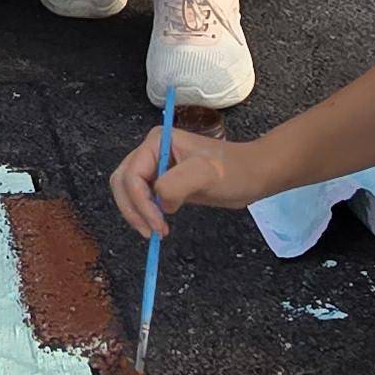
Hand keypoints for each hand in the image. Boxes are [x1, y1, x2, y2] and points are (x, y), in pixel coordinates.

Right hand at [109, 118, 251, 240]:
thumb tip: (159, 202)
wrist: (252, 175)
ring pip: (127, 192)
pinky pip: (141, 198)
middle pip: (122, 182)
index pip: (132, 175)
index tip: (157, 225)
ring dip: (135, 213)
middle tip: (151, 232)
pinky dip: (144, 213)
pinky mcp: (162, 182)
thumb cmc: (233, 171)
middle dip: (132, 208)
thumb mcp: (206, 173)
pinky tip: (159, 224)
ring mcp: (155, 166)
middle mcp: (150, 152)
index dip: (140, 202)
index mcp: (157, 142)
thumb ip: (176, 184)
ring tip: (156, 231)